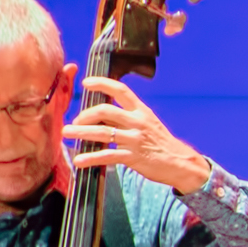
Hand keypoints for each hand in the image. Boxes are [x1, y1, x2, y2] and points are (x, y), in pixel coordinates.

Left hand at [63, 75, 211, 192]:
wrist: (180, 163)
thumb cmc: (162, 144)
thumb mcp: (148, 124)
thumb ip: (127, 118)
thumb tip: (102, 114)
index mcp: (141, 111)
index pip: (121, 90)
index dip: (102, 83)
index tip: (86, 83)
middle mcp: (137, 122)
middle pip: (105, 110)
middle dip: (85, 114)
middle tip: (74, 121)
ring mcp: (135, 139)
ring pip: (102, 132)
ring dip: (81, 132)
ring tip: (67, 133)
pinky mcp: (133, 157)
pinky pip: (107, 156)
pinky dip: (91, 158)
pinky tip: (80, 161)